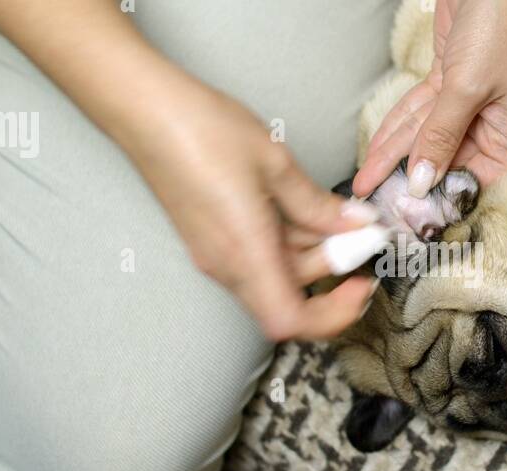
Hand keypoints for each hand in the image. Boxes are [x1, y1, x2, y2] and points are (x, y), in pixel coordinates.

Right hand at [0, 0, 382, 341]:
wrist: (145, 111)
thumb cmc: (204, 131)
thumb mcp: (275, 163)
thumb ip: (317, 205)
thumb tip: (355, 226)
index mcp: (245, 253)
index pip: (291, 322)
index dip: (332, 316)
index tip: (360, 285)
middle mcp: (228, 266)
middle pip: (291, 297)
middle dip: (332, 267)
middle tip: (361, 229)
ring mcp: (217, 256)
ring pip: (278, 276)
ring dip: (313, 251)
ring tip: (334, 208)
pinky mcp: (213, 242)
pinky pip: (261, 258)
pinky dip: (290, 242)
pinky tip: (302, 207)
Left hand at [353, 0, 506, 197]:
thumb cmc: (505, 23)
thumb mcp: (468, 87)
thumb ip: (440, 136)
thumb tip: (422, 182)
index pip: (472, 180)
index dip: (437, 198)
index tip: (404, 213)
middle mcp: (496, 126)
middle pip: (445, 162)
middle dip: (407, 179)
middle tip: (375, 201)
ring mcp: (472, 103)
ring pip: (426, 138)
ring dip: (394, 158)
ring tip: (365, 183)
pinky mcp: (452, 81)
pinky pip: (421, 114)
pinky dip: (397, 130)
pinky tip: (377, 153)